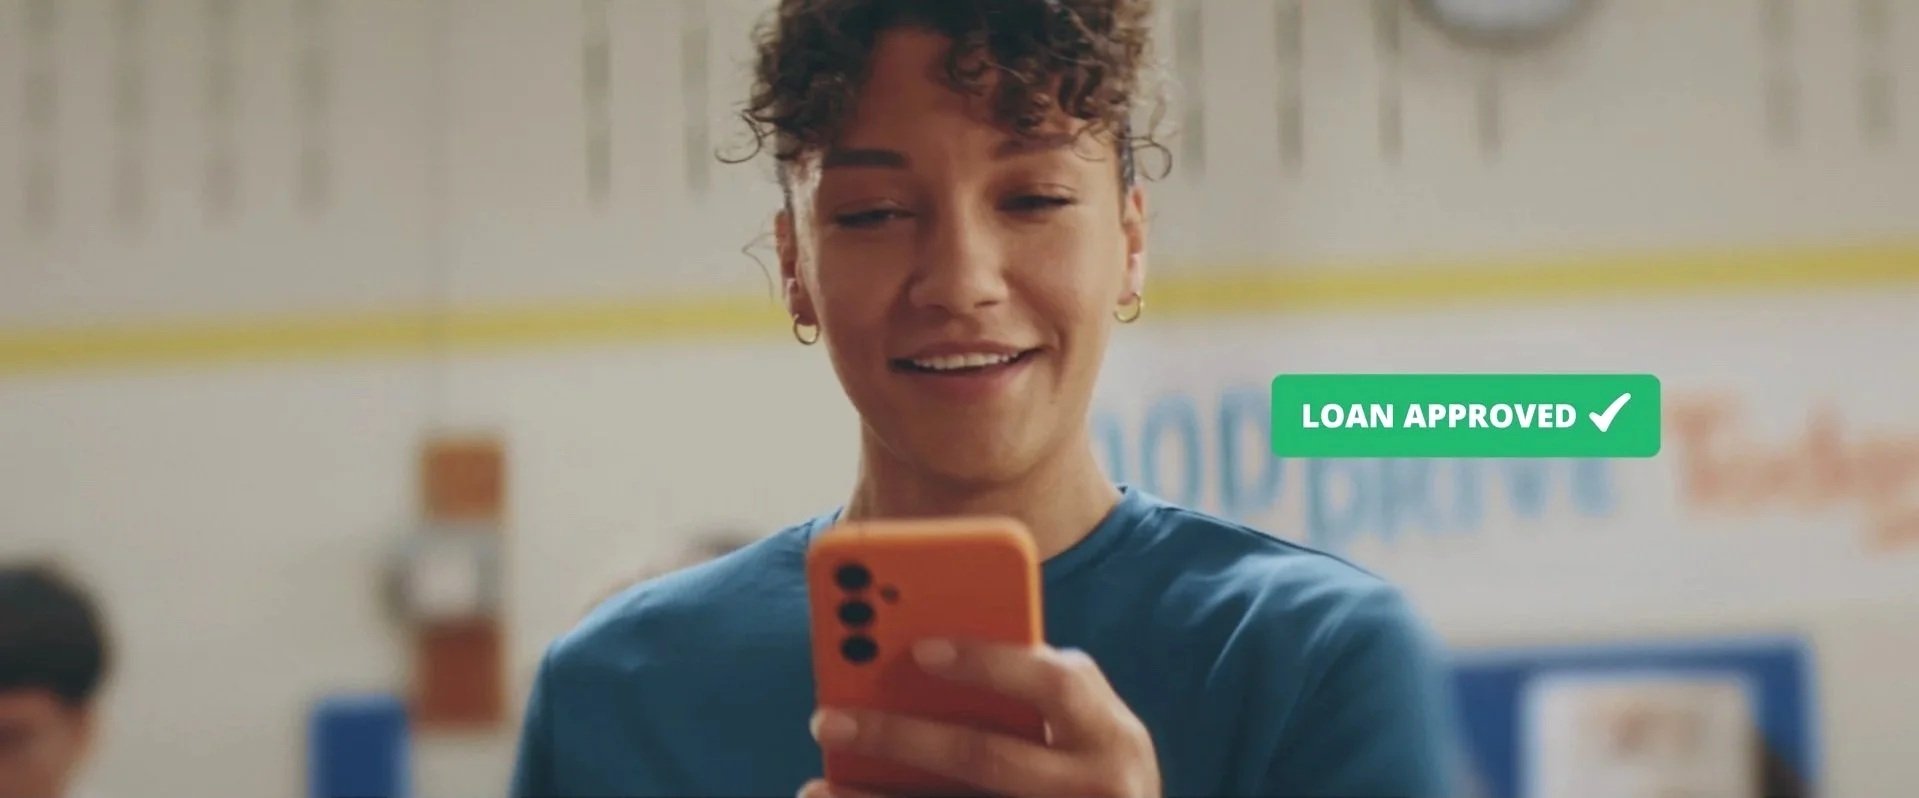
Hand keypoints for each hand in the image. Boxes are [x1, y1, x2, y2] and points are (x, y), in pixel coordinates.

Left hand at [799, 639, 1159, 797]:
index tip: (917, 648)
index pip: (1053, 685)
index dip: (988, 662)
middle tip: (829, 718)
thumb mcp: (1087, 727)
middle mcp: (1097, 786)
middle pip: (988, 758)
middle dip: (901, 736)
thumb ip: (1033, 689)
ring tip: (818, 788)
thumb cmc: (1090, 768)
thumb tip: (925, 647)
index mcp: (1111, 733)